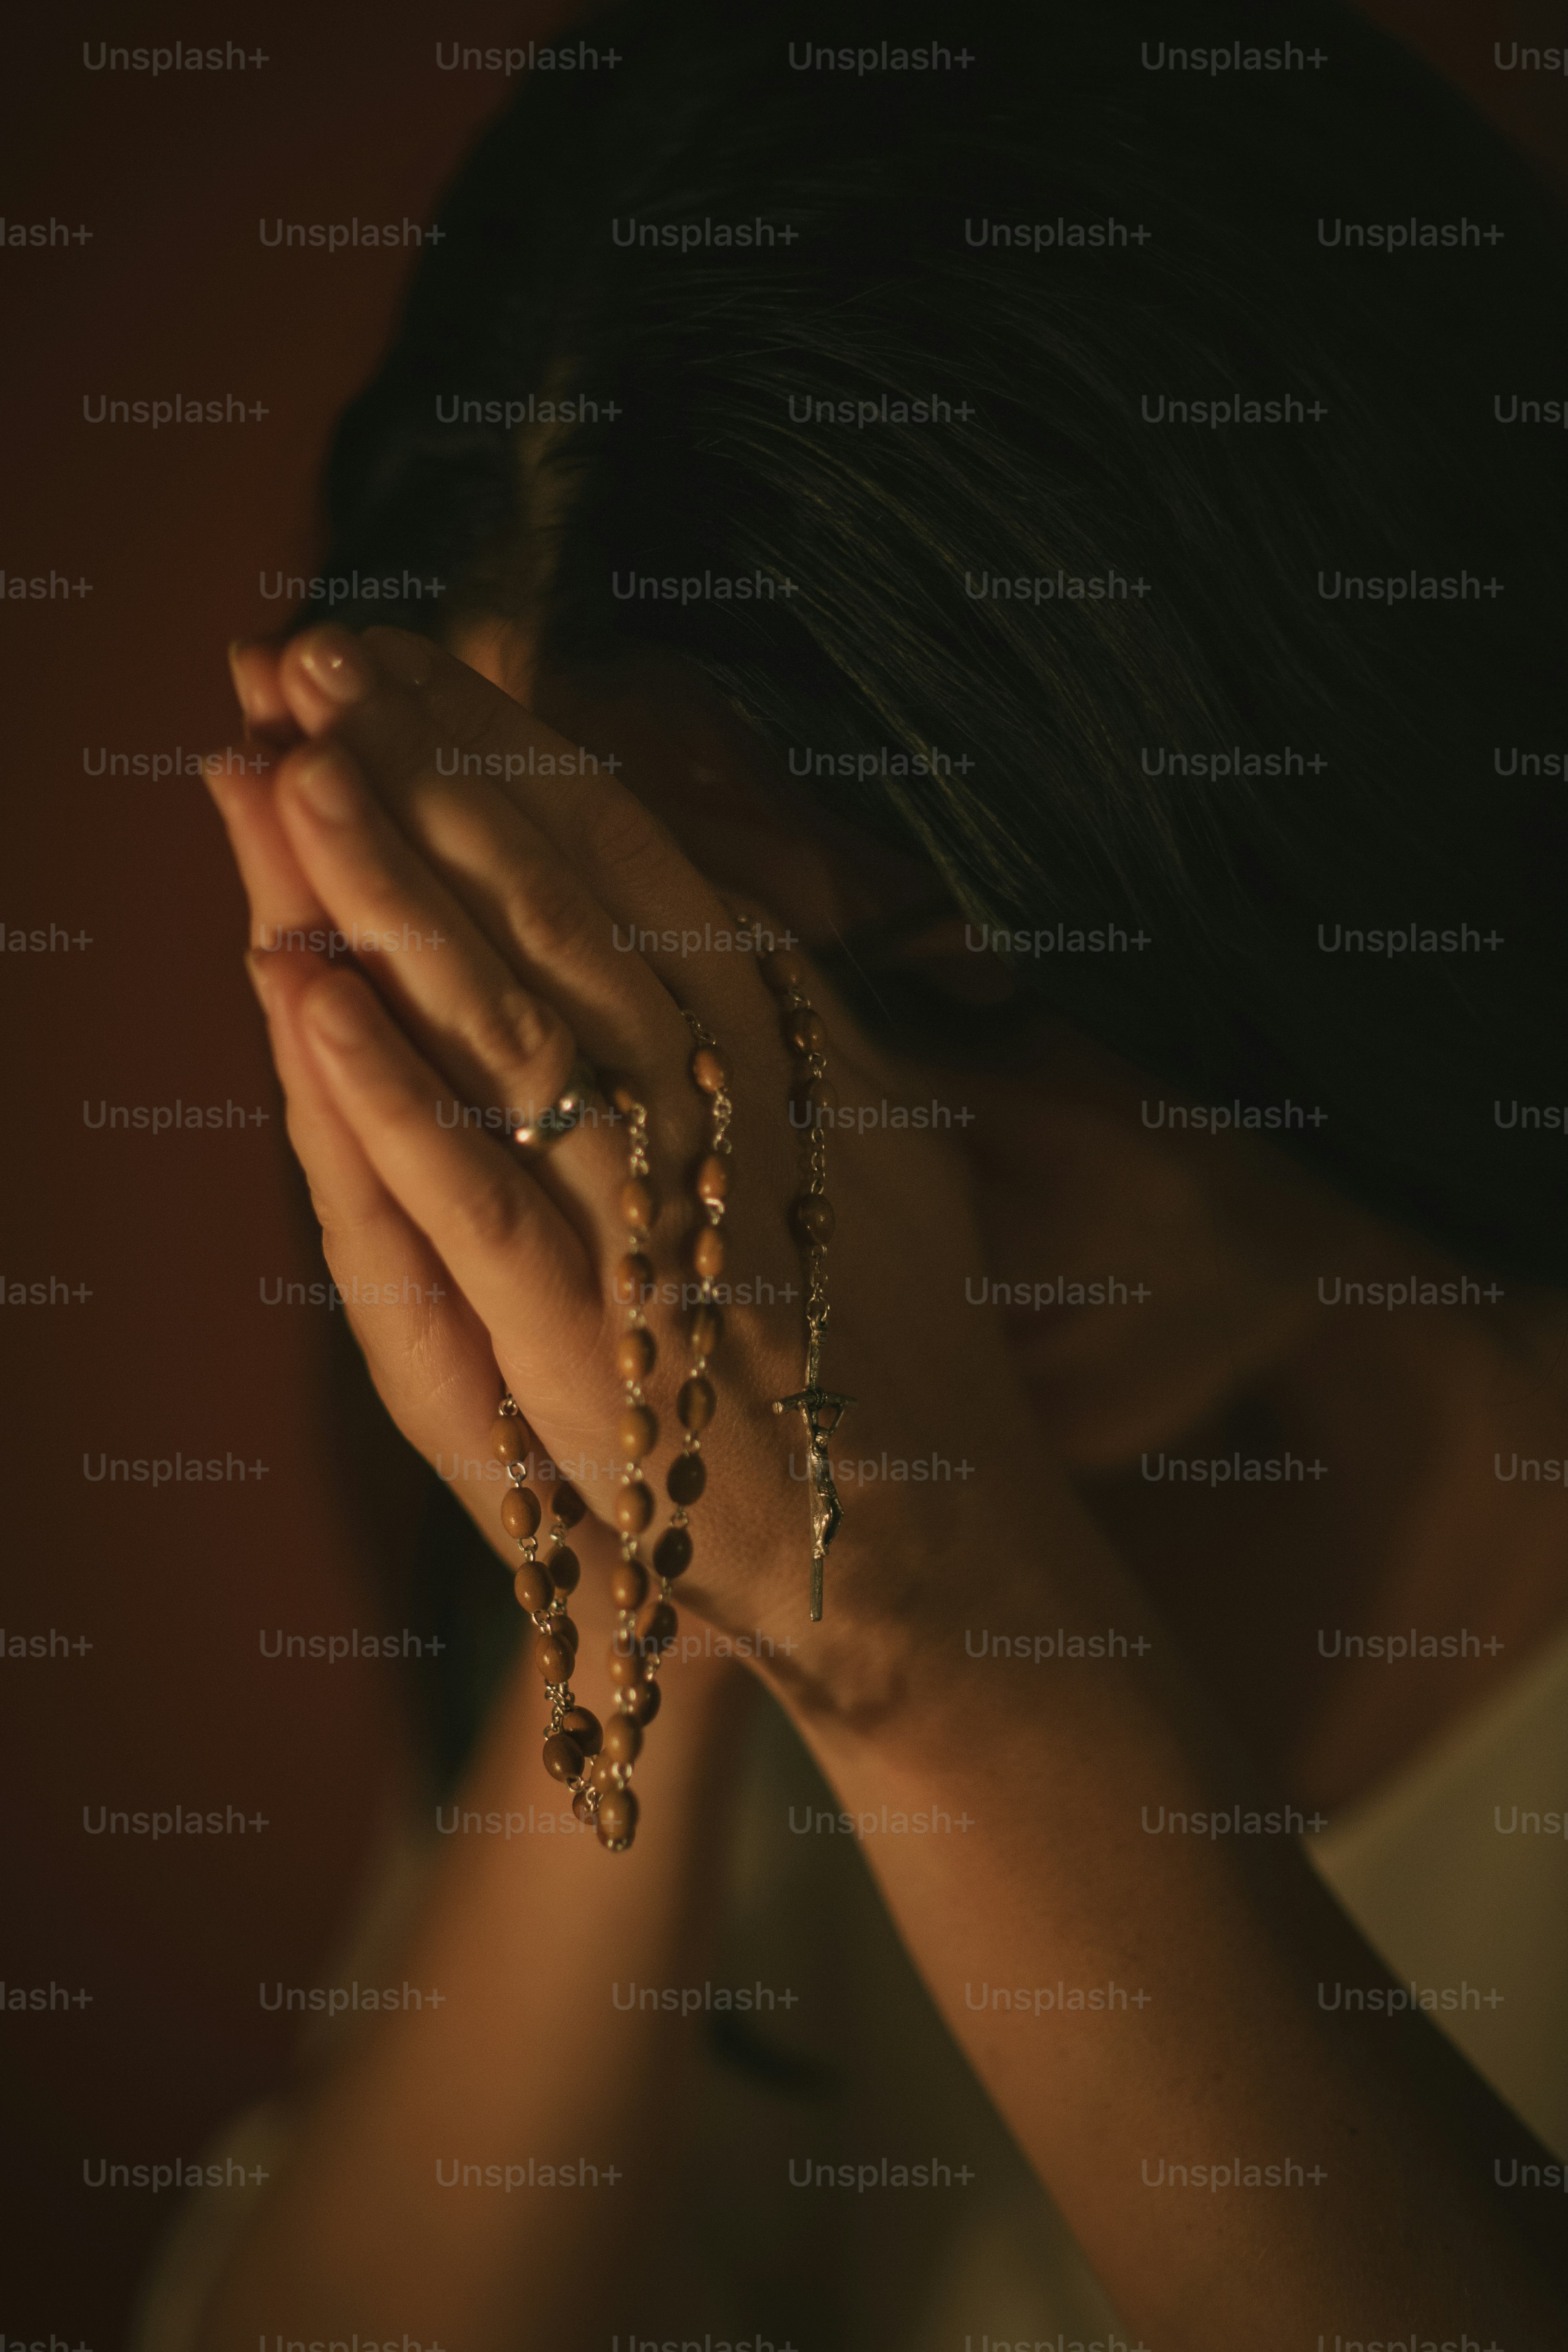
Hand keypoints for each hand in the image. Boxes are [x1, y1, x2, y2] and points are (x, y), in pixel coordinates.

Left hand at [207, 626, 1039, 1694]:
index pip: (633, 865)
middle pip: (557, 910)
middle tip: (321, 651)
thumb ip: (798, 1020)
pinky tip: (306, 986)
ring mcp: (648, 1221)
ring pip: (505, 1023)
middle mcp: (718, 1113)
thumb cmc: (897, 1349)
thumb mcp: (875, 1145)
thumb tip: (725, 894)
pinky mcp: (585, 1339)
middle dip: (432, 773)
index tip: (422, 656)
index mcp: (786, 1055)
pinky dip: (388, 1088)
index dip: (518, 751)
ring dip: (395, 889)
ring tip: (297, 763)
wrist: (934, 1542)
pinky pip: (472, 1192)